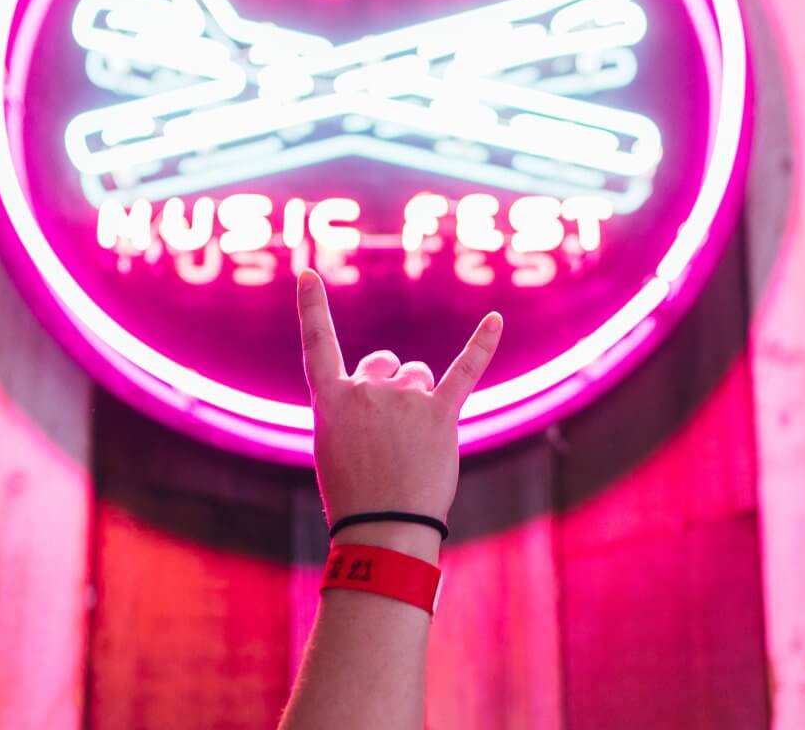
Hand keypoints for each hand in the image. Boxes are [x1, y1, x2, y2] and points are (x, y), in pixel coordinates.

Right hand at [296, 269, 502, 554]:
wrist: (384, 531)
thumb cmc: (355, 495)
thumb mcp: (334, 445)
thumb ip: (353, 408)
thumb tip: (384, 389)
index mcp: (330, 400)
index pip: (317, 343)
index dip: (311, 306)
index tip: (308, 273)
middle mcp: (366, 390)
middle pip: (382, 364)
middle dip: (387, 388)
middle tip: (387, 436)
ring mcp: (405, 399)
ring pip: (417, 375)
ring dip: (418, 398)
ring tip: (414, 443)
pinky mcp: (441, 413)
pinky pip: (464, 370)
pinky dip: (482, 343)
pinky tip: (496, 319)